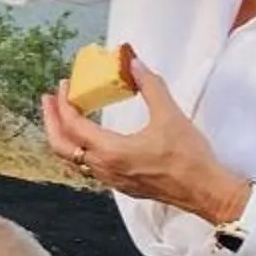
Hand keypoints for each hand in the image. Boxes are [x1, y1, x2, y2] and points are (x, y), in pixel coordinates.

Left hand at [42, 54, 248, 224]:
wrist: (206, 192)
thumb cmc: (188, 157)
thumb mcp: (170, 116)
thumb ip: (150, 86)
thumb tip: (135, 63)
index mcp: (111, 152)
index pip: (73, 125)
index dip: (64, 103)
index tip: (63, 85)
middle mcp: (104, 169)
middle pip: (61, 146)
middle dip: (51, 121)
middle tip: (49, 99)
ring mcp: (111, 180)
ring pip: (73, 160)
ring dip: (64, 136)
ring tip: (64, 115)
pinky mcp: (121, 185)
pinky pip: (88, 167)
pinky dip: (79, 148)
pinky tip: (89, 137)